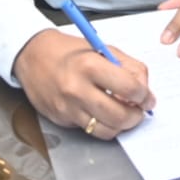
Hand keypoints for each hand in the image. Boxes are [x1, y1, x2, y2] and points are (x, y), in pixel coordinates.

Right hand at [11, 29, 154, 139]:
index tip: (147, 98)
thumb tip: (144, 89)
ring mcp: (68, 108)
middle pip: (119, 116)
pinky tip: (104, 114)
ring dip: (121, 126)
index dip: (144, 96)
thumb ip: (128, 67)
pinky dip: (102, 125)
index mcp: (90, 66)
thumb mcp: (103, 49)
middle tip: (139, 111)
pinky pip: (89, 130)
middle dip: (136, 116)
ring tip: (124, 115)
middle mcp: (77, 89)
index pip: (129, 88)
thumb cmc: (70, 51)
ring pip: (106, 130)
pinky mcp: (61, 120)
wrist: (32, 56)